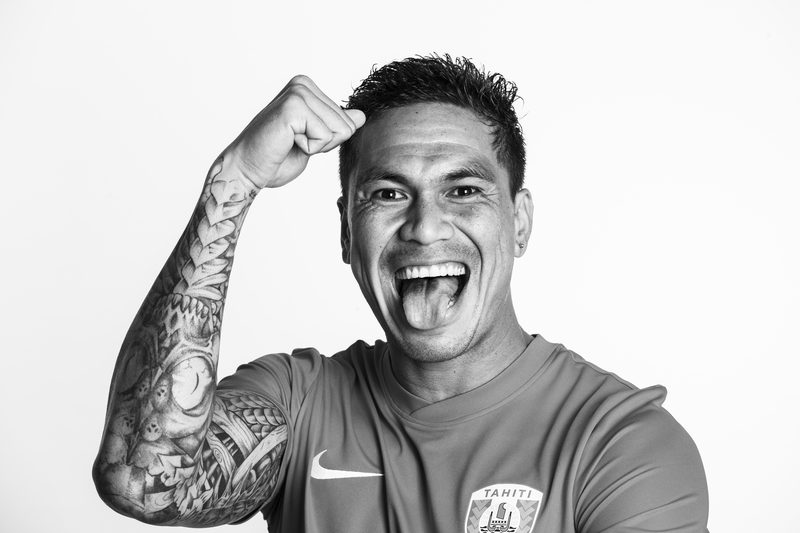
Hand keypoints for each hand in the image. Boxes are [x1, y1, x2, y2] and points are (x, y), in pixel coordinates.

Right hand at [225, 75, 365, 189]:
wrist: (247, 169)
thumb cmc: (276, 157)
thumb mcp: (316, 140)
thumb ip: (336, 125)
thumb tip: (361, 115)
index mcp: (308, 88)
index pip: (348, 120)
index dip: (327, 140)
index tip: (299, 139)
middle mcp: (303, 84)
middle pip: (347, 125)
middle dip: (324, 143)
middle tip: (293, 143)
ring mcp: (298, 93)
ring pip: (339, 130)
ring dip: (316, 146)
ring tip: (289, 142)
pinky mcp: (294, 107)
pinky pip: (325, 137)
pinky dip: (308, 149)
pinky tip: (286, 142)